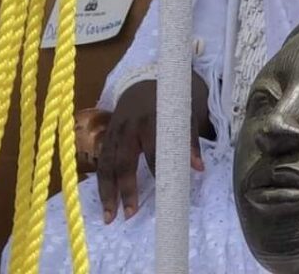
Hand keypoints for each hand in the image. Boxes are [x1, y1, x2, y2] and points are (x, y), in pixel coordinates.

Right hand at [96, 73, 209, 222]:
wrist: (143, 80)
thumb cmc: (167, 100)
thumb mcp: (183, 112)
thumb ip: (189, 139)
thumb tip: (197, 168)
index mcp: (150, 118)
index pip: (154, 148)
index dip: (160, 169)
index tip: (166, 192)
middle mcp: (128, 126)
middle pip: (124, 160)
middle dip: (126, 188)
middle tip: (130, 214)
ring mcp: (114, 131)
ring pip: (107, 163)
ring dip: (107, 191)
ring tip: (110, 217)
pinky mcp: (107, 136)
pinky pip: (101, 161)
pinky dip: (101, 182)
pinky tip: (104, 203)